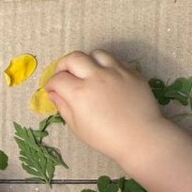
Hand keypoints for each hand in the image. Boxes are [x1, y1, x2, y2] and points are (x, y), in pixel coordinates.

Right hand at [45, 49, 165, 163]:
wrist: (140, 137)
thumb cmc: (106, 138)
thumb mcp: (78, 127)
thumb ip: (63, 107)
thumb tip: (54, 94)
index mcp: (79, 93)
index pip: (57, 79)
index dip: (50, 84)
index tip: (52, 90)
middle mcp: (96, 77)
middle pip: (73, 58)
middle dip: (63, 65)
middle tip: (63, 75)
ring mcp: (116, 72)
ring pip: (95, 54)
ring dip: (86, 61)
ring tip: (87, 73)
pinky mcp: (131, 72)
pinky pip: (115, 61)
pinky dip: (105, 66)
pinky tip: (106, 78)